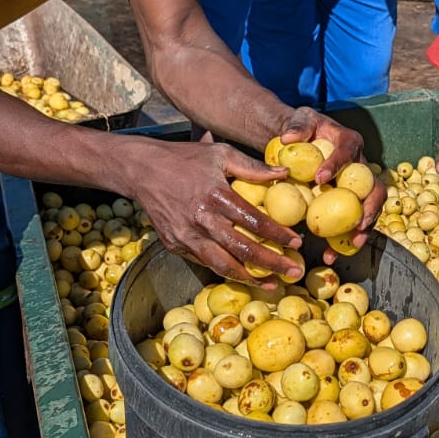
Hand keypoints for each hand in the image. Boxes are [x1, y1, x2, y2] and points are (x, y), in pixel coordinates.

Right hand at [133, 140, 304, 288]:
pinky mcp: (175, 244)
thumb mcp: (220, 154)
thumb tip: (284, 173)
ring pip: (222, 264)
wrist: (141, 169)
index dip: (278, 235)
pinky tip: (243, 274)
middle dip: (272, 264)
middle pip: (242, 249)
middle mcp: (201, 219)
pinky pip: (204, 262)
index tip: (297, 243)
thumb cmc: (185, 158)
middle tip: (294, 271)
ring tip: (272, 284)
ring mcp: (186, 236)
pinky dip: (225, 270)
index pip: (254, 221)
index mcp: (216, 195)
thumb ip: (252, 167)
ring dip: (250, 278)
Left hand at [278, 108, 387, 253]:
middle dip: (370, 207)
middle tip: (358, 223)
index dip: (336, 165)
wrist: (302, 144)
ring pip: (369, 209)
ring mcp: (356, 187)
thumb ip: (297, 126)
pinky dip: (343, 240)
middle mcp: (359, 166)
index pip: (347, 153)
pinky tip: (330, 255)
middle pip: (374, 187)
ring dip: (364, 228)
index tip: (319, 178)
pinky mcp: (347, 203)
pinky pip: (350, 223)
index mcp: (349, 142)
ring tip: (354, 244)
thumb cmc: (303, 130)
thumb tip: (288, 138)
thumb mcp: (300, 120)